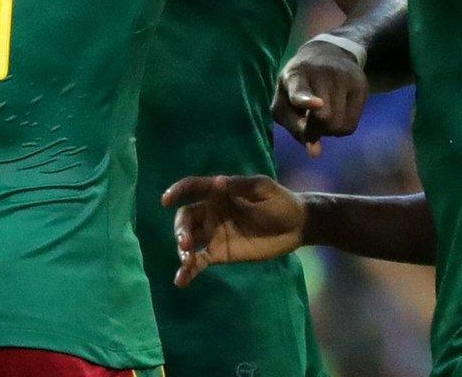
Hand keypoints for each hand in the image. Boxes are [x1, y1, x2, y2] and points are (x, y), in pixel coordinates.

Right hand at [162, 175, 305, 286]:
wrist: (297, 226)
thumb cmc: (279, 202)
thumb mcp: (262, 188)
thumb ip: (239, 185)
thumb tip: (217, 181)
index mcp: (218, 193)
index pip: (192, 188)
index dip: (177, 192)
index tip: (165, 201)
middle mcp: (210, 212)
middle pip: (185, 218)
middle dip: (180, 229)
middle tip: (184, 242)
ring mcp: (213, 234)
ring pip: (188, 240)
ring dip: (181, 249)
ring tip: (186, 261)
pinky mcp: (220, 254)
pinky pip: (199, 261)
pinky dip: (188, 270)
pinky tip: (180, 281)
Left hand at [273, 38, 370, 154]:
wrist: (328, 54)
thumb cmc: (299, 84)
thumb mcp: (285, 99)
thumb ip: (294, 126)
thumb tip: (314, 153)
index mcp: (294, 75)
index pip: (300, 91)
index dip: (306, 100)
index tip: (317, 104)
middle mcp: (321, 74)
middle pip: (323, 119)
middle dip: (315, 130)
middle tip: (310, 125)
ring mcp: (344, 78)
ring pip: (338, 126)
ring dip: (328, 131)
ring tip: (323, 116)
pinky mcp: (361, 86)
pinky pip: (351, 127)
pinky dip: (340, 130)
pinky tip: (336, 115)